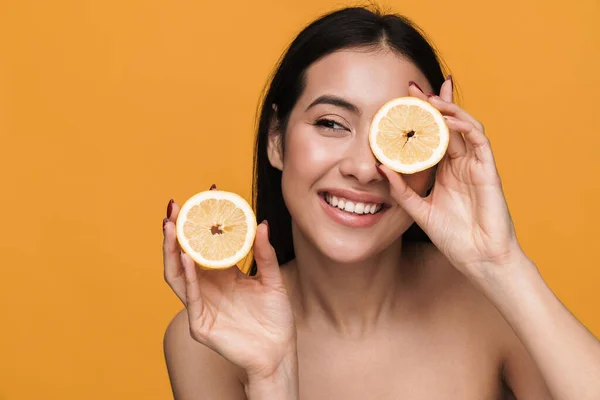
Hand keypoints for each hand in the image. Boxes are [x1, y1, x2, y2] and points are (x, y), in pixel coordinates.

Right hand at [162, 190, 295, 379]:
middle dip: (176, 230)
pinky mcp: (200, 323)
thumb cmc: (275, 317)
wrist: (279, 351)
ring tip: (170, 225)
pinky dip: (188, 276)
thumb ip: (264, 254)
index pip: (206, 242)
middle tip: (174, 206)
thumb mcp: (272, 279)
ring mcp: (201, 305)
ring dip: (171, 249)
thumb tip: (262, 223)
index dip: (204, 219)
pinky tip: (187, 257)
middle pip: (183, 254)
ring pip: (177, 273)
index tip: (209, 192)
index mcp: (222, 274)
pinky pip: (191, 297)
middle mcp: (207, 286)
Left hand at [377, 78, 523, 278]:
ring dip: (447, 109)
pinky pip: (479, 140)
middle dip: (431, 104)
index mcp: (444, 171)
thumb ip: (401, 190)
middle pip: (446, 124)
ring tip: (428, 98)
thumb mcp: (418, 210)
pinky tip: (448, 120)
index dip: (418, 118)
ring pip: (464, 126)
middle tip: (411, 87)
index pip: (431, 136)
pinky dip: (464, 126)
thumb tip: (380, 168)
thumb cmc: (453, 238)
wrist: (478, 259)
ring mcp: (475, 165)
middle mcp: (460, 163)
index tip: (398, 102)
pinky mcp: (488, 169)